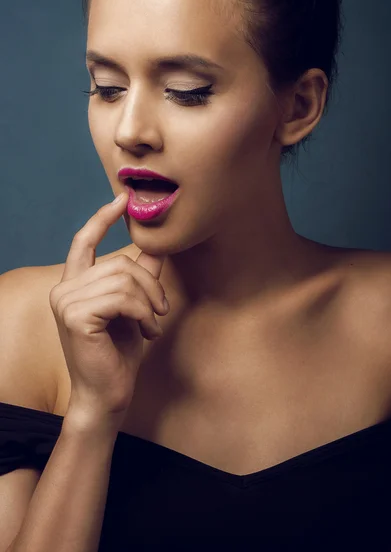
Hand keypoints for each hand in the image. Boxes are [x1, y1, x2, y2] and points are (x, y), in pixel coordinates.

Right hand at [49, 193, 169, 428]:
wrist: (109, 394)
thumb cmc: (119, 353)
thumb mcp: (134, 308)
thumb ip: (141, 277)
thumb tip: (157, 245)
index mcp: (74, 284)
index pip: (82, 240)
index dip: (102, 218)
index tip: (123, 199)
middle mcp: (63, 289)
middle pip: (118, 262)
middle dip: (150, 284)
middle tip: (160, 310)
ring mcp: (65, 301)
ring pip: (123, 279)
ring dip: (149, 302)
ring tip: (153, 324)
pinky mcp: (75, 316)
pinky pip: (122, 297)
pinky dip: (143, 312)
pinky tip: (147, 331)